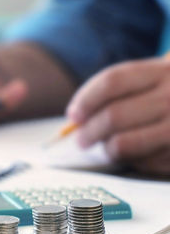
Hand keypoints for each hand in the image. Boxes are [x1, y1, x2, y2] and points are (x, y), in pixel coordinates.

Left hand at [66, 58, 169, 174]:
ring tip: (105, 148)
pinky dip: (131, 160)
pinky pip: (143, 162)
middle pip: (114, 115)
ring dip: (106, 149)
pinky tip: (135, 154)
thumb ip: (120, 92)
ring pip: (123, 144)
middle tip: (81, 140)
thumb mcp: (155, 80)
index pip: (113, 81)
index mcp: (162, 71)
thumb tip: (78, 118)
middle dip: (89, 131)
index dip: (86, 99)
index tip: (73, 115)